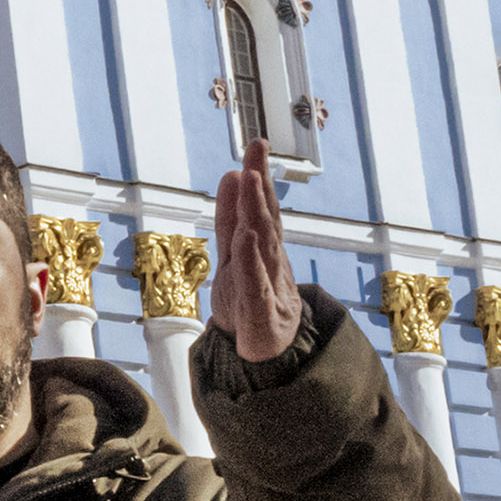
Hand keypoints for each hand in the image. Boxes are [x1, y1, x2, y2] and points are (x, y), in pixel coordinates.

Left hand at [208, 154, 303, 362]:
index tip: (256, 144)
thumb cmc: (249, 302)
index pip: (262, 208)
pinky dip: (251, 260)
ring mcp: (269, 287)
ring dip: (256, 212)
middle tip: (255, 152)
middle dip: (259, 185)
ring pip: (263, 245)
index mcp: (263, 249)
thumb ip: (231, 218)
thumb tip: (232, 173)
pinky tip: (247, 238)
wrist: (267, 355)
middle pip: (266, 219)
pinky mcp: (262, 315)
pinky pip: (255, 284)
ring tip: (249, 181)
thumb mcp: (235, 254)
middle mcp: (270, 263)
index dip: (258, 177)